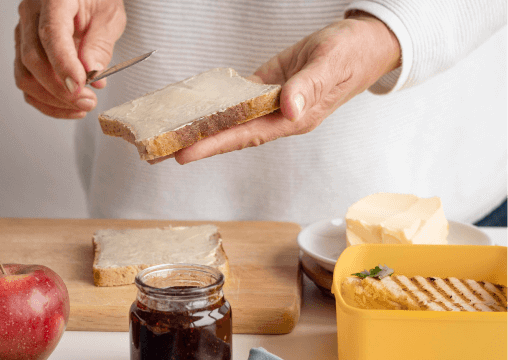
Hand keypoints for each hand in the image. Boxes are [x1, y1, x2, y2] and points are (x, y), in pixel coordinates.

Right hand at [14, 0, 125, 118]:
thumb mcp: (109, 15)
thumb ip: (100, 43)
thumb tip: (92, 73)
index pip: (51, 35)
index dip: (63, 65)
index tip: (80, 87)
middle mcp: (31, 14)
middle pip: (33, 60)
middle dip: (61, 89)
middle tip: (88, 101)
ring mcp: (23, 33)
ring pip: (25, 76)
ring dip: (53, 99)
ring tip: (82, 106)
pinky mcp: (24, 51)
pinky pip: (28, 83)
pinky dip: (47, 101)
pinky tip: (69, 107)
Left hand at [174, 13, 399, 163]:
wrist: (362, 42)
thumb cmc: (352, 54)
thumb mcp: (331, 65)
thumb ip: (309, 86)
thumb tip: (288, 108)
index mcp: (294, 119)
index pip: (246, 136)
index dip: (215, 145)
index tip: (186, 154)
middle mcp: (278, 118)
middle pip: (230, 135)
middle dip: (196, 145)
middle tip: (160, 154)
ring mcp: (270, 105)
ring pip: (230, 121)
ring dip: (201, 129)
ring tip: (169, 137)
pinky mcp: (266, 89)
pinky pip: (236, 102)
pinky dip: (215, 107)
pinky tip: (193, 111)